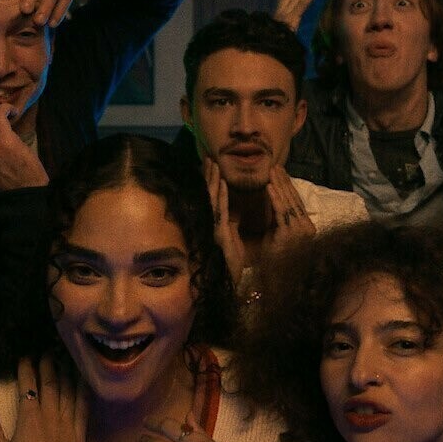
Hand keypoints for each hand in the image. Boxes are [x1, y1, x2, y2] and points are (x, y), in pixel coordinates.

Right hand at [0, 356, 86, 441]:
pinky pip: (83, 409)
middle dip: (47, 365)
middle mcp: (50, 418)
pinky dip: (83, 392)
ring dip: (66, 374)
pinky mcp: (79, 437)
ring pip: (68, 392)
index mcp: (29, 419)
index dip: (26, 368)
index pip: (28, 386)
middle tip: (46, 351)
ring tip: (64, 359)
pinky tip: (83, 382)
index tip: (25, 356)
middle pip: (50, 384)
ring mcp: (67, 426)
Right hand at [204, 157, 245, 284]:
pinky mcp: (219, 234)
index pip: (215, 199)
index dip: (213, 182)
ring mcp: (214, 228)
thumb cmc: (230, 264)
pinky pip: (220, 212)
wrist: (227, 283)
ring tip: (213, 164)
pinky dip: (221, 197)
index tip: (212, 166)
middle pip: (210, 196)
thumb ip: (231, 225)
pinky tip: (222, 184)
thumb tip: (234, 212)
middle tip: (208, 158)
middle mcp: (212, 224)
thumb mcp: (232, 240)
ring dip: (213, 181)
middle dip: (209, 177)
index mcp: (217, 224)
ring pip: (213, 200)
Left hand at [261, 166, 315, 257]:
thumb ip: (278, 219)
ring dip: (279, 185)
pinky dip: (275, 198)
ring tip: (271, 171)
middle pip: (294, 199)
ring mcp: (300, 231)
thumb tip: (273, 200)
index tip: (280, 172)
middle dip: (284, 181)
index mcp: (306, 227)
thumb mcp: (277, 234)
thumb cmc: (274, 259)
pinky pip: (281, 212)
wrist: (275, 280)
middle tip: (276, 166)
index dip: (288, 186)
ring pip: (288, 203)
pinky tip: (269, 186)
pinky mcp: (290, 234)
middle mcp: (307, 227)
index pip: (296, 202)